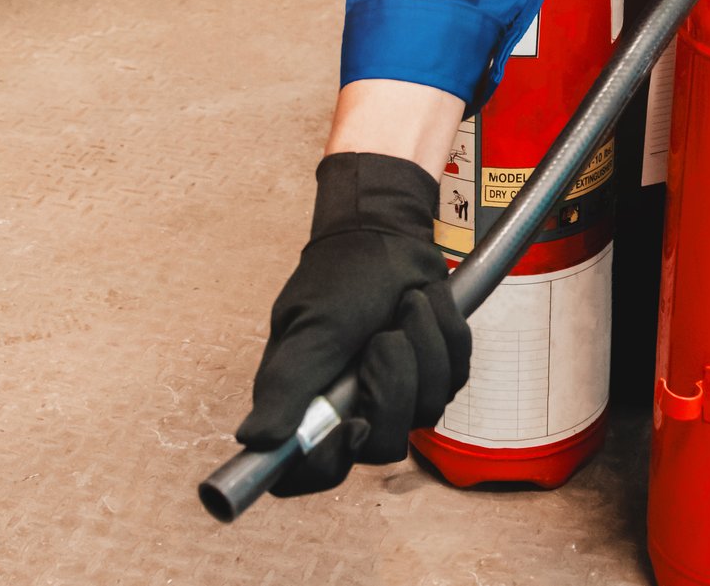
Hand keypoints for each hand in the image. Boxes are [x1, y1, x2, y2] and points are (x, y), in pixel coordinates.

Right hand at [235, 152, 470, 494]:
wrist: (388, 236)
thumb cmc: (339, 276)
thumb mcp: (312, 329)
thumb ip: (287, 387)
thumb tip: (254, 441)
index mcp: (303, 404)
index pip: (307, 472)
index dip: (332, 464)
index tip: (356, 426)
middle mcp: (348, 410)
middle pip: (384, 446)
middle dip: (394, 382)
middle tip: (384, 336)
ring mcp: (395, 396)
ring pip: (428, 411)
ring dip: (424, 348)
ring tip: (404, 307)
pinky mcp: (433, 376)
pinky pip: (455, 376)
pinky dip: (446, 333)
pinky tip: (425, 306)